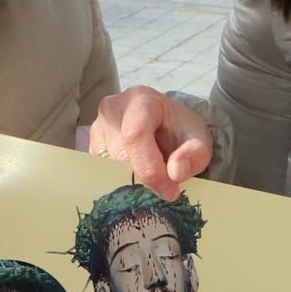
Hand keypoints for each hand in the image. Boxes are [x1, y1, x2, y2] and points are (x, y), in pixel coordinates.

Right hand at [83, 86, 212, 199]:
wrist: (167, 127)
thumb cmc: (181, 131)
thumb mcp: (199, 140)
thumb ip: (195, 155)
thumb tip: (175, 172)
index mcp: (140, 100)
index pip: (135, 136)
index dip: (151, 169)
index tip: (170, 191)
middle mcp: (111, 110)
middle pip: (118, 155)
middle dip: (142, 180)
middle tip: (163, 190)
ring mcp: (96, 128)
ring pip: (106, 168)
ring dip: (129, 183)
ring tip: (151, 181)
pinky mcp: (91, 148)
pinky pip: (100, 173)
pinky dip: (119, 184)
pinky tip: (136, 182)